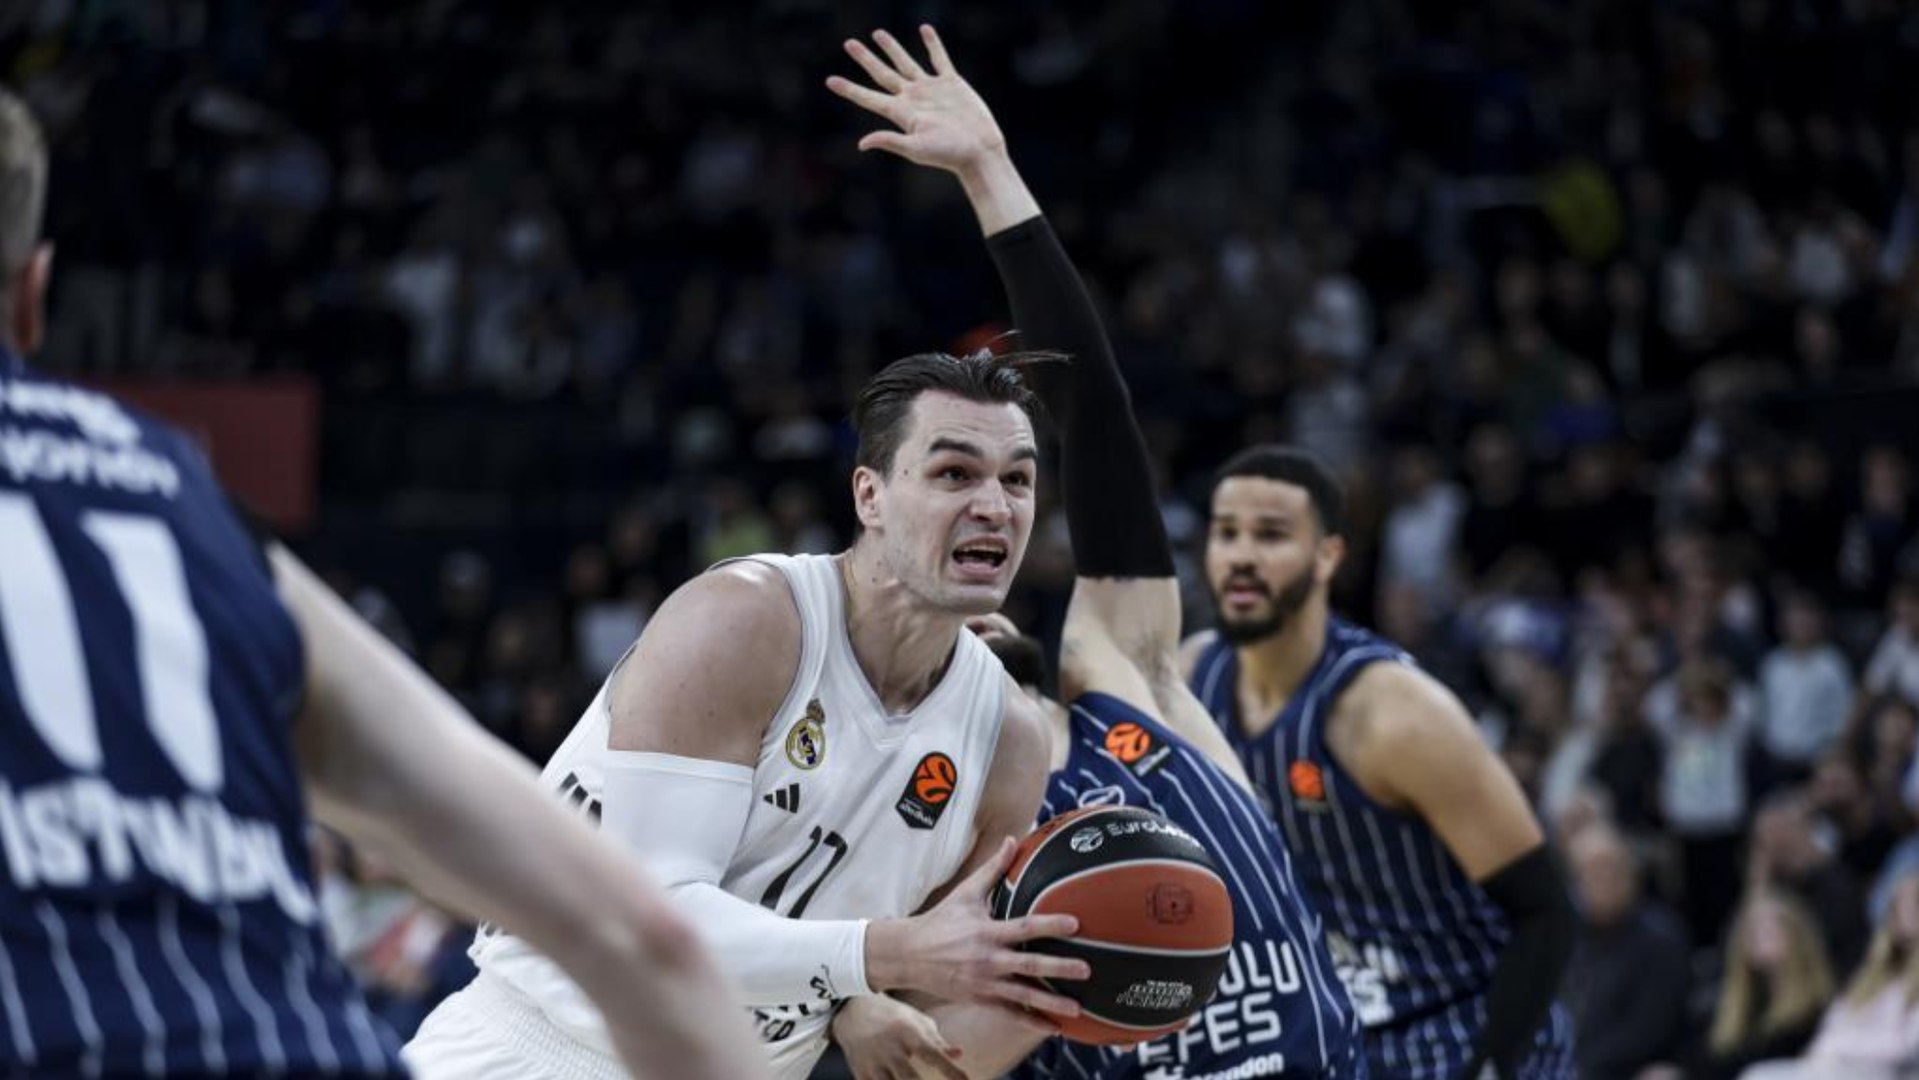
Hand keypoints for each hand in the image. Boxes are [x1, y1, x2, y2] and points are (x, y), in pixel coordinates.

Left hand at [826, 25, 1005, 175]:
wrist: (979, 151)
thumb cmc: (948, 154)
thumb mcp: (916, 149)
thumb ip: (890, 141)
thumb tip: (861, 144)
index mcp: (901, 113)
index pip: (869, 98)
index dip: (849, 89)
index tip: (830, 80)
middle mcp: (912, 98)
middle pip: (883, 74)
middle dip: (865, 59)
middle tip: (849, 43)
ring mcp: (931, 89)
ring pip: (906, 62)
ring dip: (892, 48)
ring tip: (877, 33)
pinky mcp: (951, 83)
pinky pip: (939, 59)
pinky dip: (933, 44)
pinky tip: (925, 29)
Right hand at [833, 995, 966, 1079]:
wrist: (851, 1011)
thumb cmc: (892, 1016)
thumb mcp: (915, 1020)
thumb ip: (937, 1040)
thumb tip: (959, 1054)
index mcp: (907, 1032)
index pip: (933, 1054)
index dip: (950, 1070)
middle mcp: (890, 1048)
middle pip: (909, 1078)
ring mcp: (873, 1062)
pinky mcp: (861, 1073)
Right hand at [866, 836, 1088, 1016]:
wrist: (909, 955)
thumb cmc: (941, 920)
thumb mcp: (965, 893)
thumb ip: (992, 869)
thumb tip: (1011, 840)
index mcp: (986, 931)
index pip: (1023, 927)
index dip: (1049, 925)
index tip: (1075, 924)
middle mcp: (987, 959)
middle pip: (1028, 965)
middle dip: (1058, 968)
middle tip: (1086, 970)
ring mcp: (984, 983)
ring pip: (1022, 995)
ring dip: (1050, 1003)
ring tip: (1077, 1009)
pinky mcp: (980, 999)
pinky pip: (1009, 1013)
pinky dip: (1031, 1021)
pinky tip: (1053, 1028)